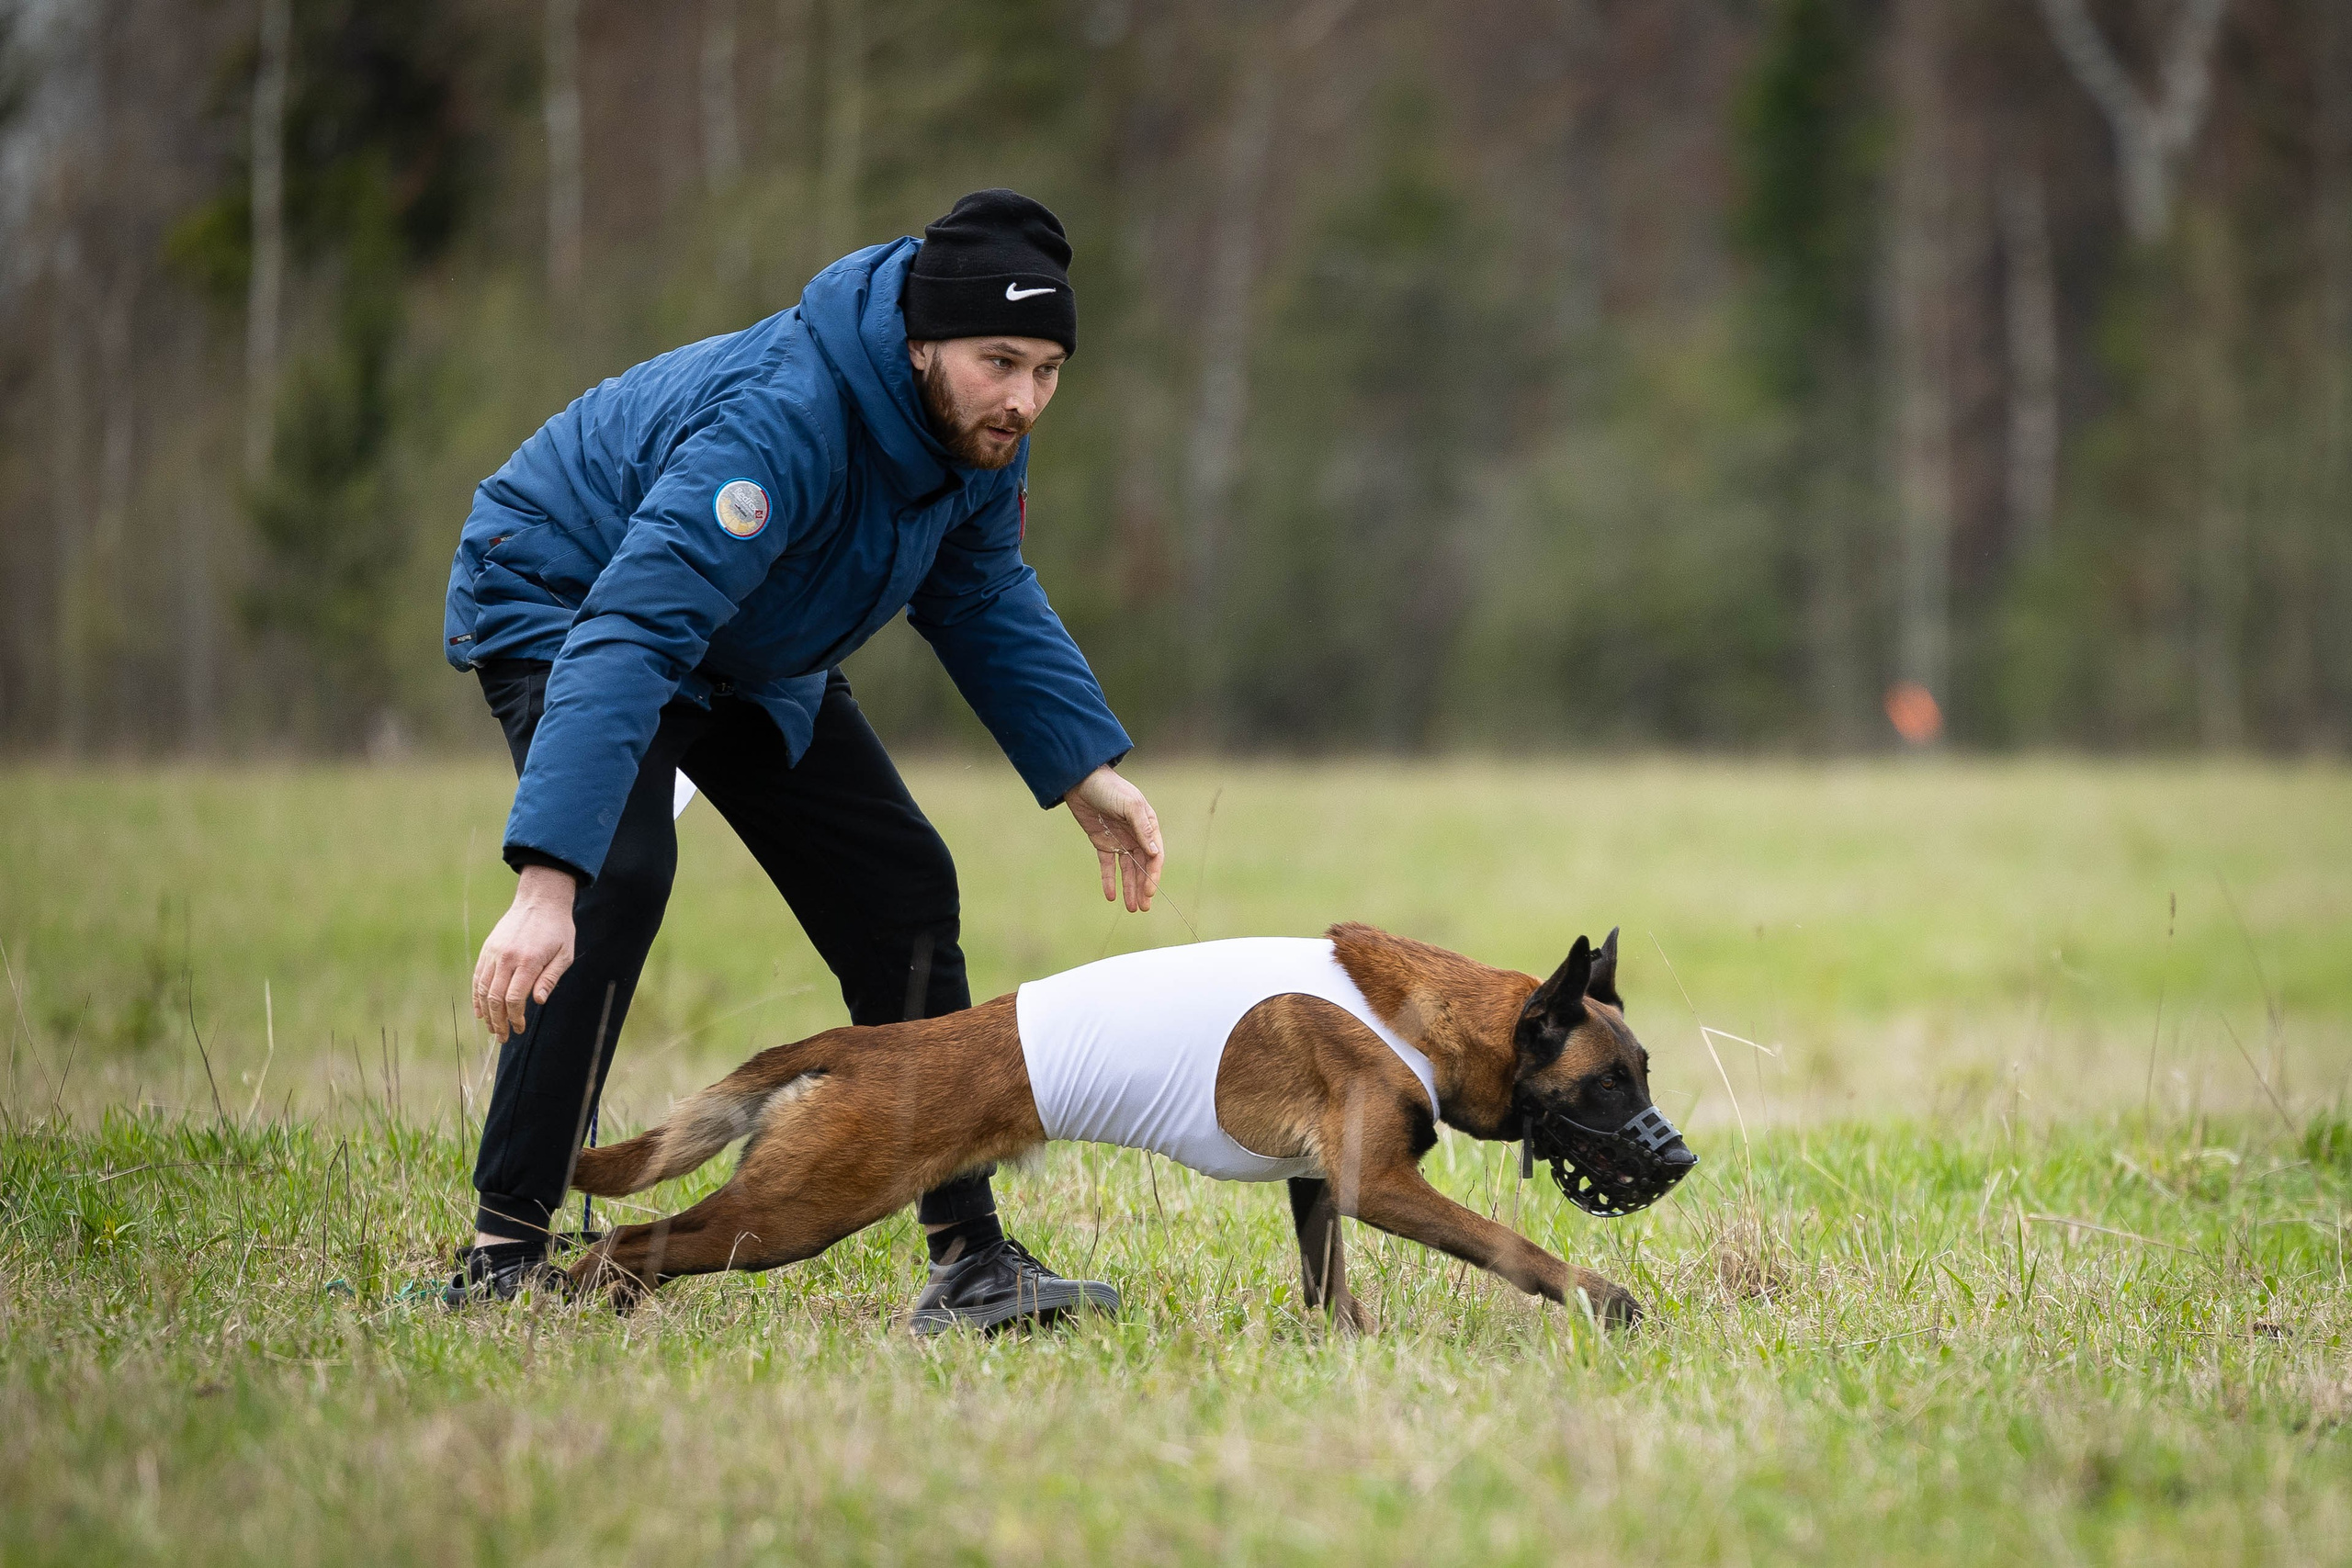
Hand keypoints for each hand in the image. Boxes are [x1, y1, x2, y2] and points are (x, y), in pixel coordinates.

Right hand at [473, 864, 578, 1041]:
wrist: (540, 901)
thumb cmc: (557, 930)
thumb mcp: (564, 954)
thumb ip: (550, 978)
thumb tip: (537, 1002)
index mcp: (528, 961)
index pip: (514, 998)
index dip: (515, 1018)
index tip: (520, 1028)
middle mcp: (507, 958)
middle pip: (496, 998)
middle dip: (498, 1022)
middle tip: (503, 1037)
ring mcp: (494, 953)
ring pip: (483, 989)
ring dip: (486, 1013)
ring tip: (492, 1028)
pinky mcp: (487, 950)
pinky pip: (478, 977)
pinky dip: (477, 996)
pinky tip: (481, 1010)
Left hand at [1063, 765, 1163, 912]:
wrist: (1081, 780)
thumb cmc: (1110, 788)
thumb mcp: (1130, 805)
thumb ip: (1142, 829)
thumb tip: (1154, 854)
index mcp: (1148, 826)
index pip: (1155, 856)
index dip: (1153, 875)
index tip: (1149, 892)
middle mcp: (1136, 836)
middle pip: (1142, 867)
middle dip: (1143, 888)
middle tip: (1142, 908)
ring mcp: (1119, 841)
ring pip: (1127, 870)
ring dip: (1129, 888)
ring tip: (1130, 908)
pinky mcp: (1102, 843)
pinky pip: (1107, 866)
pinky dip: (1109, 880)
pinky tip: (1110, 896)